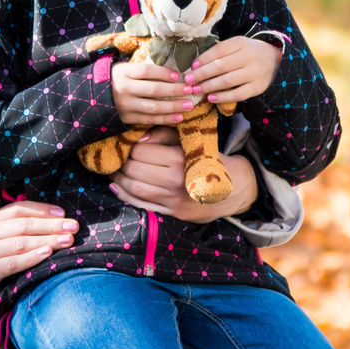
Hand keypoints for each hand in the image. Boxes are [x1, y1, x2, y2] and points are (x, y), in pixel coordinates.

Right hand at [0, 200, 77, 303]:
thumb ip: (6, 219)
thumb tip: (35, 208)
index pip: (20, 208)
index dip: (43, 209)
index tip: (63, 213)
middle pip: (25, 224)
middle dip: (52, 225)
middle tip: (73, 226)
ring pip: (22, 242)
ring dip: (48, 240)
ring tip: (67, 240)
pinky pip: (14, 262)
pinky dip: (32, 258)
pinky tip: (46, 254)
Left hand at [109, 129, 259, 221]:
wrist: (234, 188)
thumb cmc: (210, 160)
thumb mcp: (192, 141)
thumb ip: (165, 135)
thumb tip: (139, 138)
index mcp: (180, 159)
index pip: (141, 152)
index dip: (130, 147)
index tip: (127, 144)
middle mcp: (175, 181)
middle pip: (134, 170)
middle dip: (122, 163)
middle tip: (117, 158)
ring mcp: (173, 200)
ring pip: (134, 189)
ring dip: (119, 179)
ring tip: (115, 171)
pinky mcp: (173, 213)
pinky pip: (142, 205)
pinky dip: (125, 196)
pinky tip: (117, 187)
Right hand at [111, 57, 198, 124]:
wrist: (95, 98)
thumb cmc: (117, 80)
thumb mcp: (125, 69)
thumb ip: (143, 71)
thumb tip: (172, 74)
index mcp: (123, 72)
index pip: (147, 70)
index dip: (164, 73)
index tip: (178, 76)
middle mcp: (123, 88)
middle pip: (153, 89)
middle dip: (174, 91)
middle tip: (189, 90)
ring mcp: (125, 105)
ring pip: (153, 107)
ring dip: (173, 107)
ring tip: (188, 105)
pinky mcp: (127, 118)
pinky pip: (149, 119)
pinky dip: (165, 119)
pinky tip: (178, 117)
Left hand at [186, 36, 279, 105]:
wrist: (276, 61)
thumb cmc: (250, 53)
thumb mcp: (238, 45)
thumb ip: (221, 51)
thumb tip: (196, 64)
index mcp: (241, 43)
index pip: (218, 51)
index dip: (202, 59)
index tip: (191, 67)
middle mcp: (249, 57)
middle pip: (220, 66)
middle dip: (201, 75)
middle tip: (188, 81)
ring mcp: (254, 73)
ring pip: (227, 81)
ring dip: (208, 86)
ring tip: (196, 90)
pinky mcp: (257, 87)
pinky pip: (237, 94)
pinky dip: (223, 97)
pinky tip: (211, 98)